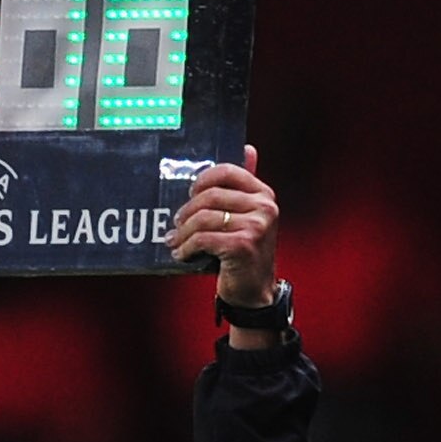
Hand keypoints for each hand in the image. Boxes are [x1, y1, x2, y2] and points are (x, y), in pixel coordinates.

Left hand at [168, 147, 279, 309]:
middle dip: (187, 211)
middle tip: (176, 224)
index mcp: (264, 194)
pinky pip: (203, 239)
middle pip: (211, 196)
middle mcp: (265, 207)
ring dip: (183, 232)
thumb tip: (247, 148)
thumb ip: (243, 188)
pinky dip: (187, 247)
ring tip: (175, 241)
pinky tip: (182, 254)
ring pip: (204, 218)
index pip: (228, 171)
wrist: (254, 293)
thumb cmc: (245, 255)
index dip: (203, 180)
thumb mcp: (247, 218)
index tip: (190, 194)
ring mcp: (257, 226)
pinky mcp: (244, 245)